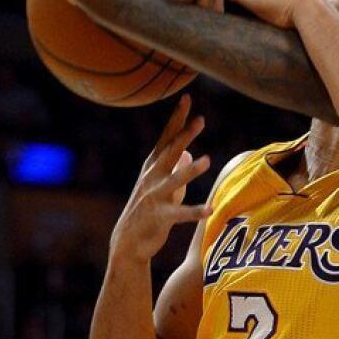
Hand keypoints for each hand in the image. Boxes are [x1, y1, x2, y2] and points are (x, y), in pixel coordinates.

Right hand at [109, 95, 211, 264]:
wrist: (128, 240)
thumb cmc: (148, 209)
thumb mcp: (160, 184)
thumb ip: (174, 166)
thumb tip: (189, 153)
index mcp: (154, 166)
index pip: (167, 137)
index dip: (177, 119)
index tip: (186, 98)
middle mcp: (153, 177)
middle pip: (170, 152)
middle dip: (184, 136)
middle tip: (200, 120)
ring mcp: (156, 196)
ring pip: (174, 180)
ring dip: (190, 171)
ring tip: (206, 160)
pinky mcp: (160, 217)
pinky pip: (181, 214)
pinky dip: (196, 211)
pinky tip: (210, 209)